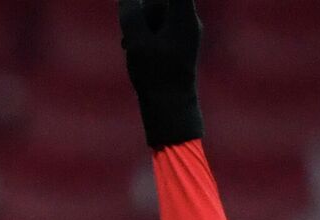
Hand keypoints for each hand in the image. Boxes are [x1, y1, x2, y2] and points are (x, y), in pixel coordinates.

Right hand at [120, 0, 204, 147]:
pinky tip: (133, 50)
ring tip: (129, 48)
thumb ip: (131, 14)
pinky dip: (146, 34)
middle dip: (143, 11)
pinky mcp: (181, 43)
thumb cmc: (155, 76)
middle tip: (129, 39)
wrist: (172, 109)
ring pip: (158, 14)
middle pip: (161, 1)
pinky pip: (161, 28)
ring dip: (140, 25)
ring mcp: (187, 32)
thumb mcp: (136, 42)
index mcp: (184, 16)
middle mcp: (190, 20)